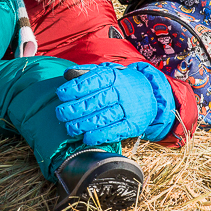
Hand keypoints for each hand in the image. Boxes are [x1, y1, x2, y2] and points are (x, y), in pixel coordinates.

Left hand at [55, 62, 175, 144]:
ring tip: (70, 128)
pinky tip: (87, 138)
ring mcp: (129, 109)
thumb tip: (67, 74)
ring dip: (84, 125)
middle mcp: (123, 92)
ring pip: (104, 118)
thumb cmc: (120, 83)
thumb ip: (87, 73)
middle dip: (75, 109)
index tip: (61, 94)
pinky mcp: (133, 125)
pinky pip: (115, 132)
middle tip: (60, 114)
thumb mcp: (107, 72)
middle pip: (96, 101)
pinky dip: (100, 136)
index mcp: (114, 76)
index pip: (93, 81)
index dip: (75, 88)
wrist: (151, 94)